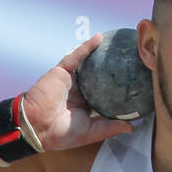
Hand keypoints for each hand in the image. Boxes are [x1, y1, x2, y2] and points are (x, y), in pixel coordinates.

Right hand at [20, 32, 138, 150]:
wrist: (36, 127)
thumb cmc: (61, 133)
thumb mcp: (90, 132)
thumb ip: (110, 127)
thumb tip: (133, 127)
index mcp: (85, 105)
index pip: (104, 94)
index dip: (117, 88)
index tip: (135, 82)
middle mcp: (79, 90)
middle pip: (98, 76)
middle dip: (111, 68)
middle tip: (129, 59)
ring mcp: (71, 80)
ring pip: (88, 63)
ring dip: (100, 53)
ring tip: (116, 44)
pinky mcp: (62, 71)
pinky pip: (76, 56)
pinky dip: (87, 47)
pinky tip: (99, 38)